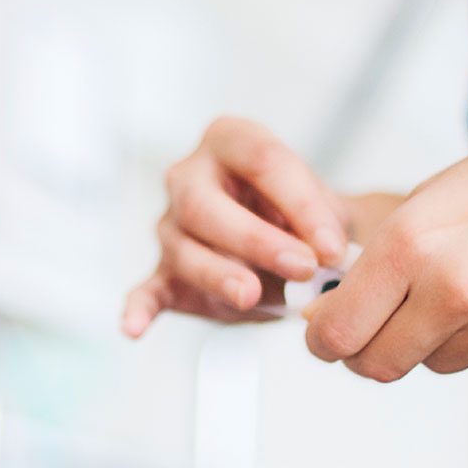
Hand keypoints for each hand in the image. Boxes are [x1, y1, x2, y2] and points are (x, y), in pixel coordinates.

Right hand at [121, 117, 352, 337]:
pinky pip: (146, 290)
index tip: (333, 246)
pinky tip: (133, 327)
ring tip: (250, 295)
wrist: (287, 245)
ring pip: (183, 248)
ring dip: (218, 274)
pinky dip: (139, 309)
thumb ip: (326, 227)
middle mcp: (189, 177)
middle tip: (302, 268)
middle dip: (256, 239)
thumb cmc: (298, 217)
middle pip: (205, 203)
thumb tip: (333, 257)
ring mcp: (171, 226)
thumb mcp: (324, 209)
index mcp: (231, 141)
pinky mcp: (164, 272)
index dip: (300, 203)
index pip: (261, 160)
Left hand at [302, 107, 467, 382]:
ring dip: (441, 339)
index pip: (336, 333)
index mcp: (411, 242)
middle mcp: (453, 288)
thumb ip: (381, 257)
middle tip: (389, 323)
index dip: (325, 337)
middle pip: (378, 365)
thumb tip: (328, 312)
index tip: (329, 331)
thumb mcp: (435, 197)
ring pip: (436, 364)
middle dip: (373, 349)